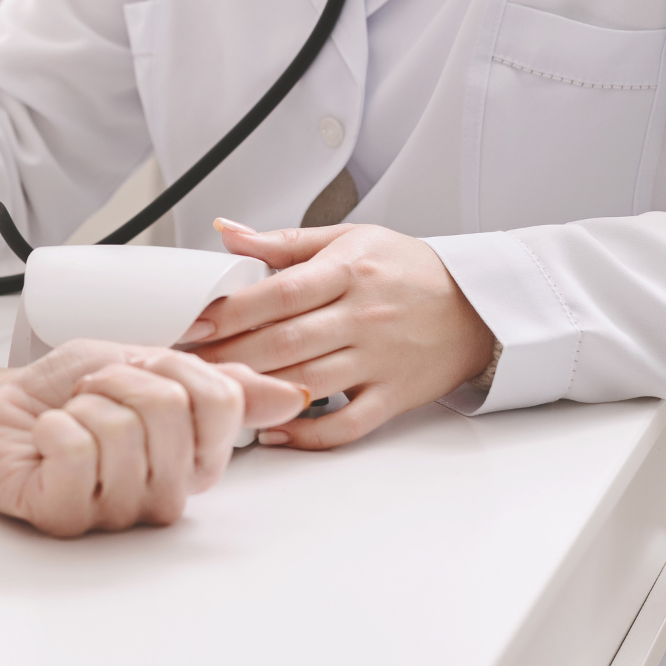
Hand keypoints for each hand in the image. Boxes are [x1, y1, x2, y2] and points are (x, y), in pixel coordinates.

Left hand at [0, 341, 308, 536]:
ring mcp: (117, 513)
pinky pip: (77, 451)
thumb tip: (292, 395)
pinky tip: (47, 439)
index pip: (221, 402)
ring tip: (71, 418)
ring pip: (120, 430)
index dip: (170, 367)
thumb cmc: (68, 392)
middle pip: (168, 409)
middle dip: (118, 380)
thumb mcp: (150, 368)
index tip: (138, 373)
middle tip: (93, 395)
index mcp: (195, 460)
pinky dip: (54, 425)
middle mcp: (164, 495)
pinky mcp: (66, 518)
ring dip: (82, 404)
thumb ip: (219, 384)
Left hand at [184, 222, 496, 450]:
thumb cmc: (408, 270)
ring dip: (258, 391)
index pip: (280, 293)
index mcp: (348, 272)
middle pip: (285, 342)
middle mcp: (363, 317)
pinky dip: (308, 433)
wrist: (479, 304)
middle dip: (229, 355)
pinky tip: (272, 431)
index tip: (193, 322)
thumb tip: (226, 231)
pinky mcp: (394, 396)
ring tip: (215, 394)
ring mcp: (379, 360)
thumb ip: (283, 242)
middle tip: (187, 365)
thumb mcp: (349, 238)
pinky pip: (347, 423)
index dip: (232, 311)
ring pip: (308, 382)